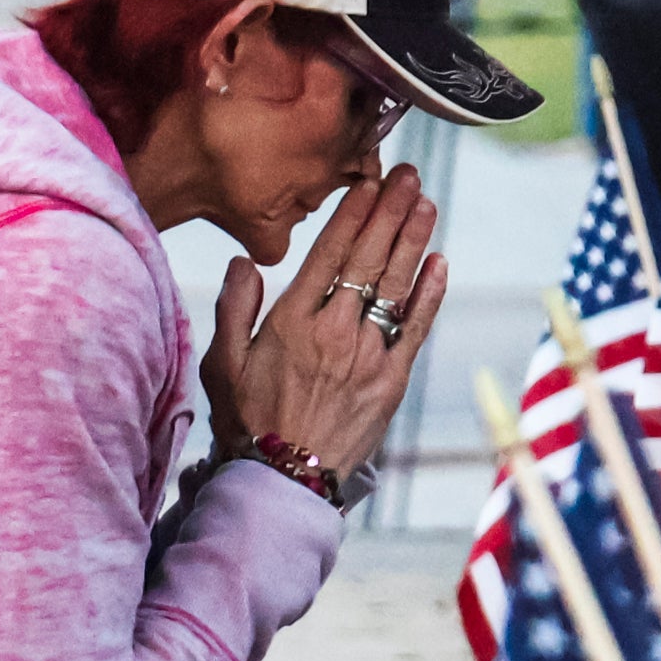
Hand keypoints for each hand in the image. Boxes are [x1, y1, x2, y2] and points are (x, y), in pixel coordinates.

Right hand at [201, 166, 449, 481]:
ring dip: (414, 240)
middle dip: (391, 213)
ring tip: (426, 203)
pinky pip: (416, 328)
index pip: (328, 254)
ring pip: (395, 286)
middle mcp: (333, 331)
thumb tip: (244, 262)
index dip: (352, 214)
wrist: (283, 482)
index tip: (368, 183)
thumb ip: (233, 309)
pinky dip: (430, 293)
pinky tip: (440, 261)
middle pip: (369, 259)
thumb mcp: (221, 364)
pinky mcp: (392, 381)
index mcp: (291, 322)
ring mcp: (367, 355)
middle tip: (410, 177)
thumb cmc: (247, 421)